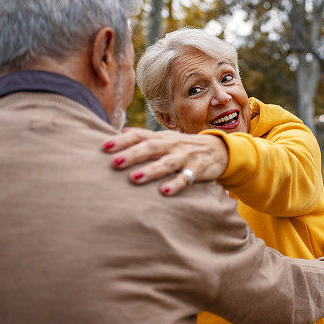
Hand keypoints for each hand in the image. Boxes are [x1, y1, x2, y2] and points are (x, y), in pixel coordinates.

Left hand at [103, 127, 228, 195]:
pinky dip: (176, 184)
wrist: (219, 150)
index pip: (140, 136)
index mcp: (162, 138)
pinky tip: (164, 192)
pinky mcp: (198, 170)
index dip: (122, 141)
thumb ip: (144, 136)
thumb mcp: (166, 139)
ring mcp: (185, 157)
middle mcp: (172, 145)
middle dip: (132, 155)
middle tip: (114, 162)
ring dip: (150, 170)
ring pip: (167, 163)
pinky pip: (186, 178)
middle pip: (151, 148)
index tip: (104, 147)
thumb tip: (121, 132)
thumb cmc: (184, 147)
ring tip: (134, 178)